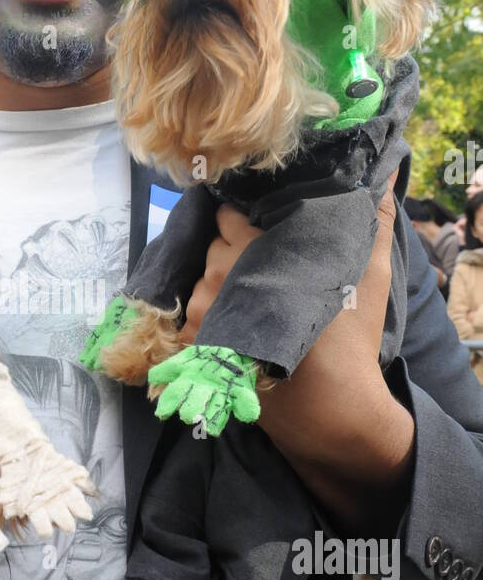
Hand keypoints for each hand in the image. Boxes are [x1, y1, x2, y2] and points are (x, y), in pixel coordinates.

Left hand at [180, 180, 414, 531]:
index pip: (228, 216)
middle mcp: (218, 277)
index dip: (242, 220)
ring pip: (200, 283)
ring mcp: (202, 313)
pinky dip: (209, 318)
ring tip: (252, 301)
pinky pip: (192, 318)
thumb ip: (371, 217)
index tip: (259, 230)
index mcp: (251, 250)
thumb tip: (387, 172)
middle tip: (263, 269)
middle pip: (214, 248)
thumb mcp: (368, 273)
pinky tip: (237, 325)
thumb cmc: (348, 339)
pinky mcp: (196, 346)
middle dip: (232, 253)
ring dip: (218, 287)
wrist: (328, 408)